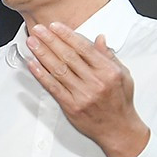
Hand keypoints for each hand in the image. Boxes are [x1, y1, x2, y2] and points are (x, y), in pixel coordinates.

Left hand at [23, 23, 150, 156]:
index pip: (84, 48)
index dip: (67, 35)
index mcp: (108, 72)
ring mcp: (82, 95)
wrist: (118, 129)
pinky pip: (53, 87)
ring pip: (58, 70)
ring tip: (32, 43)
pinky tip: (33, 64)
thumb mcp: (123, 75)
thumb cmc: (120, 102)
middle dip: (51, 41)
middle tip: (39, 30)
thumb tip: (99, 38)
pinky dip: (41, 75)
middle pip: (68, 56)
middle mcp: (95, 82)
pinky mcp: (71, 106)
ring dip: (42, 54)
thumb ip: (109, 56)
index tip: (55, 26)